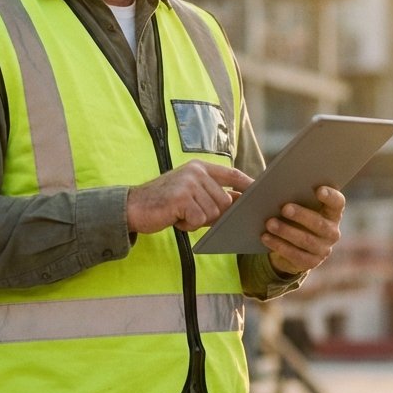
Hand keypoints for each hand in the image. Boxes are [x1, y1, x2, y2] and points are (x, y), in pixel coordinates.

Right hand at [127, 162, 251, 233]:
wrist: (132, 207)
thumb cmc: (163, 203)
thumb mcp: (189, 193)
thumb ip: (211, 195)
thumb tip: (238, 203)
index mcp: (199, 167)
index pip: (232, 174)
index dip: (247, 183)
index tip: (260, 191)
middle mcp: (196, 172)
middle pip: (225, 202)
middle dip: (211, 214)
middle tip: (189, 213)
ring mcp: (189, 183)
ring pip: (213, 213)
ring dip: (197, 220)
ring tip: (179, 214)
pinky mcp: (182, 198)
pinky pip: (199, 220)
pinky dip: (187, 225)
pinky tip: (174, 218)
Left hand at [261, 185, 344, 276]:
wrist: (291, 244)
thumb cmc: (292, 215)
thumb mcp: (292, 202)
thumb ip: (282, 189)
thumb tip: (253, 181)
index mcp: (331, 211)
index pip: (337, 202)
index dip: (330, 196)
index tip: (318, 189)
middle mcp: (332, 231)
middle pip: (319, 223)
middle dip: (301, 215)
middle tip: (284, 208)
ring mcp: (323, 248)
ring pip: (306, 240)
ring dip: (286, 231)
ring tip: (269, 223)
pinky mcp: (311, 262)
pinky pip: (296, 255)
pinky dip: (279, 245)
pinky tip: (265, 237)